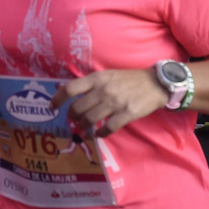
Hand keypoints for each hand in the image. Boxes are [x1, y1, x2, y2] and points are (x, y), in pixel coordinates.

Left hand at [51, 69, 166, 137]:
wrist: (155, 83)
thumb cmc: (128, 79)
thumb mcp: (107, 75)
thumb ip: (90, 84)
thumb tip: (68, 91)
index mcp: (97, 78)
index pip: (70, 88)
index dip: (58, 99)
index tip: (52, 107)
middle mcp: (103, 90)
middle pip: (77, 108)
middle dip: (72, 117)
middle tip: (75, 120)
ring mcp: (115, 103)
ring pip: (89, 120)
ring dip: (84, 126)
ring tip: (85, 128)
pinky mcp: (126, 115)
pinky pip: (107, 129)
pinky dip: (99, 134)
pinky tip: (98, 133)